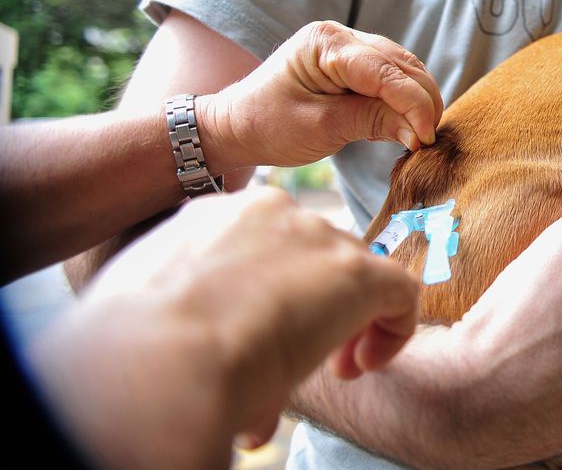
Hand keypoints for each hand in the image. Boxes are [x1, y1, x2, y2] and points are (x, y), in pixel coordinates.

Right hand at [30, 187, 418, 469]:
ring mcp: (317, 237)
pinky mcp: (357, 272)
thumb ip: (205, 317)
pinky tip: (360, 367)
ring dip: (350, 324)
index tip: (263, 335)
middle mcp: (271, 213)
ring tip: (333, 370)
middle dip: (316, 308)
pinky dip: (393, 331)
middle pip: (317, 256)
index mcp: (214, 216)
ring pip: (357, 274)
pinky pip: (401, 294)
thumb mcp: (163, 315)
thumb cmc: (138, 349)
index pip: (268, 243)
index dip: (277, 292)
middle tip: (300, 360)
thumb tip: (228, 355)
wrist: (159, 357)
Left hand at [203, 20, 443, 169]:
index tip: (427, 137)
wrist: (237, 124)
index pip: (385, 71)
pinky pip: (392, 76)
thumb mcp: (321, 128)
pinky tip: (406, 123)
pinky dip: (405, 99)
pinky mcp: (353, 62)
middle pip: (401, 64)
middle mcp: (341, 35)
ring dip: (418, 99)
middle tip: (429, 140)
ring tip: (422, 134)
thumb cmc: (268, 125)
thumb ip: (372, 122)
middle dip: (422, 101)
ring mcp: (348, 46)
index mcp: (326, 43)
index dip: (413, 103)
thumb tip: (420, 133)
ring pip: (403, 68)